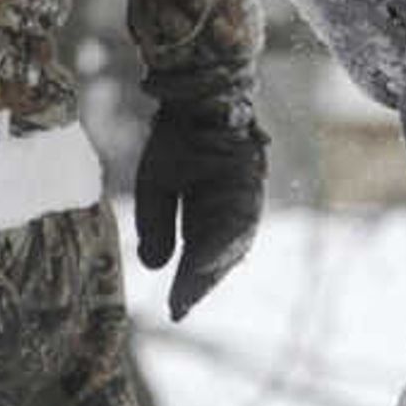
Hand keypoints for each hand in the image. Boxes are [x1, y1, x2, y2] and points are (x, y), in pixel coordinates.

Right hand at [131, 91, 268, 319]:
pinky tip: (211, 258)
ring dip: (214, 267)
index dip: (189, 284)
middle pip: (219, 255)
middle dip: (200, 282)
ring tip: (194, 289)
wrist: (194, 94)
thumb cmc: (176, 139)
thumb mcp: (156, 187)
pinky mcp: (252, 179)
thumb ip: (157, 226)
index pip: (199, 257)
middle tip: (182, 307)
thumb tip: (153, 268)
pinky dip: (226, 238)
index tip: (175, 310)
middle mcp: (231, 210)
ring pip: (234, 240)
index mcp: (207, 214)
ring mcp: (245, 196)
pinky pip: (241, 214)